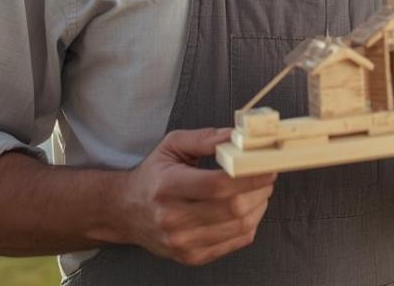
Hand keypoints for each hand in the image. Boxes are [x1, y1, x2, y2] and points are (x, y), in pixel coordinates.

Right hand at [115, 128, 276, 265]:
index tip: (268, 166)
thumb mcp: (171, 146)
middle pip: (233, 208)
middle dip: (260, 190)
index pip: (218, 185)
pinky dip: (251, 224)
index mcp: (167, 187)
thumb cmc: (153, 176)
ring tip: (260, 190)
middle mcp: (172, 218)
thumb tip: (237, 136)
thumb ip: (205, 139)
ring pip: (239, 226)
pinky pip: (236, 242)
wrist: (126, 212)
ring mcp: (182, 242)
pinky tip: (250, 209)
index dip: (249, 176)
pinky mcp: (191, 256)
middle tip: (267, 176)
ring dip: (260, 206)